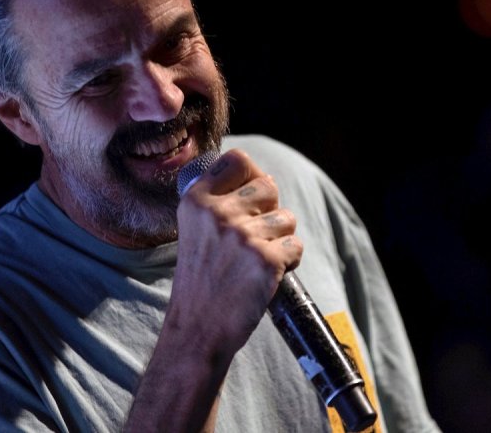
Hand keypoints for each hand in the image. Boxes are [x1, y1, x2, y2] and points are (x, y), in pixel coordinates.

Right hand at [170, 148, 302, 354]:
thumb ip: (219, 200)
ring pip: (286, 217)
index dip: (252, 175)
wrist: (197, 329)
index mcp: (196, 201)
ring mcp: (243, 236)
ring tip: (254, 260)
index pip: (238, 160)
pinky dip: (289, 260)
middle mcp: (218, 213)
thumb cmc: (201, 279)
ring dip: (280, 238)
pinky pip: (296, 245)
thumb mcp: (194, 230)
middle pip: (269, 186)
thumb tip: (264, 179)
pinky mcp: (266, 260)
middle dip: (269, 210)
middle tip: (251, 239)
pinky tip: (266, 274)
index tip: (249, 198)